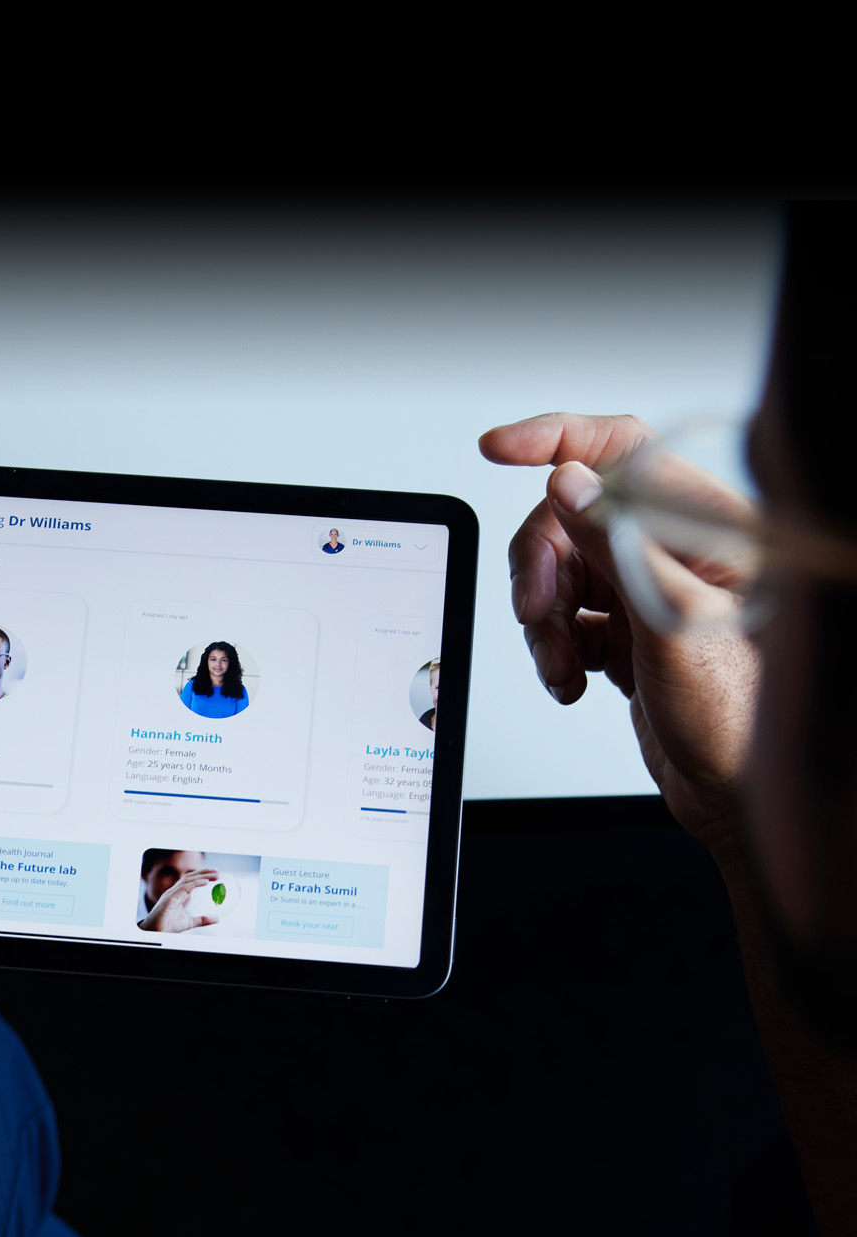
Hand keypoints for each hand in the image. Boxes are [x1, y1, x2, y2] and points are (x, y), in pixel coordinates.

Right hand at [139, 870, 220, 932]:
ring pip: (188, 880)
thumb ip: (201, 920)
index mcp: (178, 895)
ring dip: (203, 876)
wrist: (154, 932)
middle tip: (217, 872)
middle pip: (190, 877)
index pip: (191, 881)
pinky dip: (196, 883)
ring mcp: (172, 893)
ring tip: (215, 875)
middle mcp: (174, 892)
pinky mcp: (170, 898)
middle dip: (204, 872)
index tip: (214, 875)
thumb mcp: (188, 923)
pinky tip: (206, 882)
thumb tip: (216, 919)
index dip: (202, 876)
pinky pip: (184, 887)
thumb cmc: (166, 926)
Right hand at [484, 412, 760, 856]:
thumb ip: (615, 546)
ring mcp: (647, 591)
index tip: (499, 450)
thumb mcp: (670, 624)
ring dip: (545, 623)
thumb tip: (567, 484)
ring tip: (566, 668)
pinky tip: (576, 680)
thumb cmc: (736, 718)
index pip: (622, 451)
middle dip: (541, 568)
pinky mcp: (626, 630)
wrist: (732, 797)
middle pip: (569, 520)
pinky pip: (563, 619)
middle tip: (537, 612)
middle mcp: (673, 551)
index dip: (555, 439)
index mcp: (707, 528)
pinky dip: (554, 651)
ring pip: (559, 573)